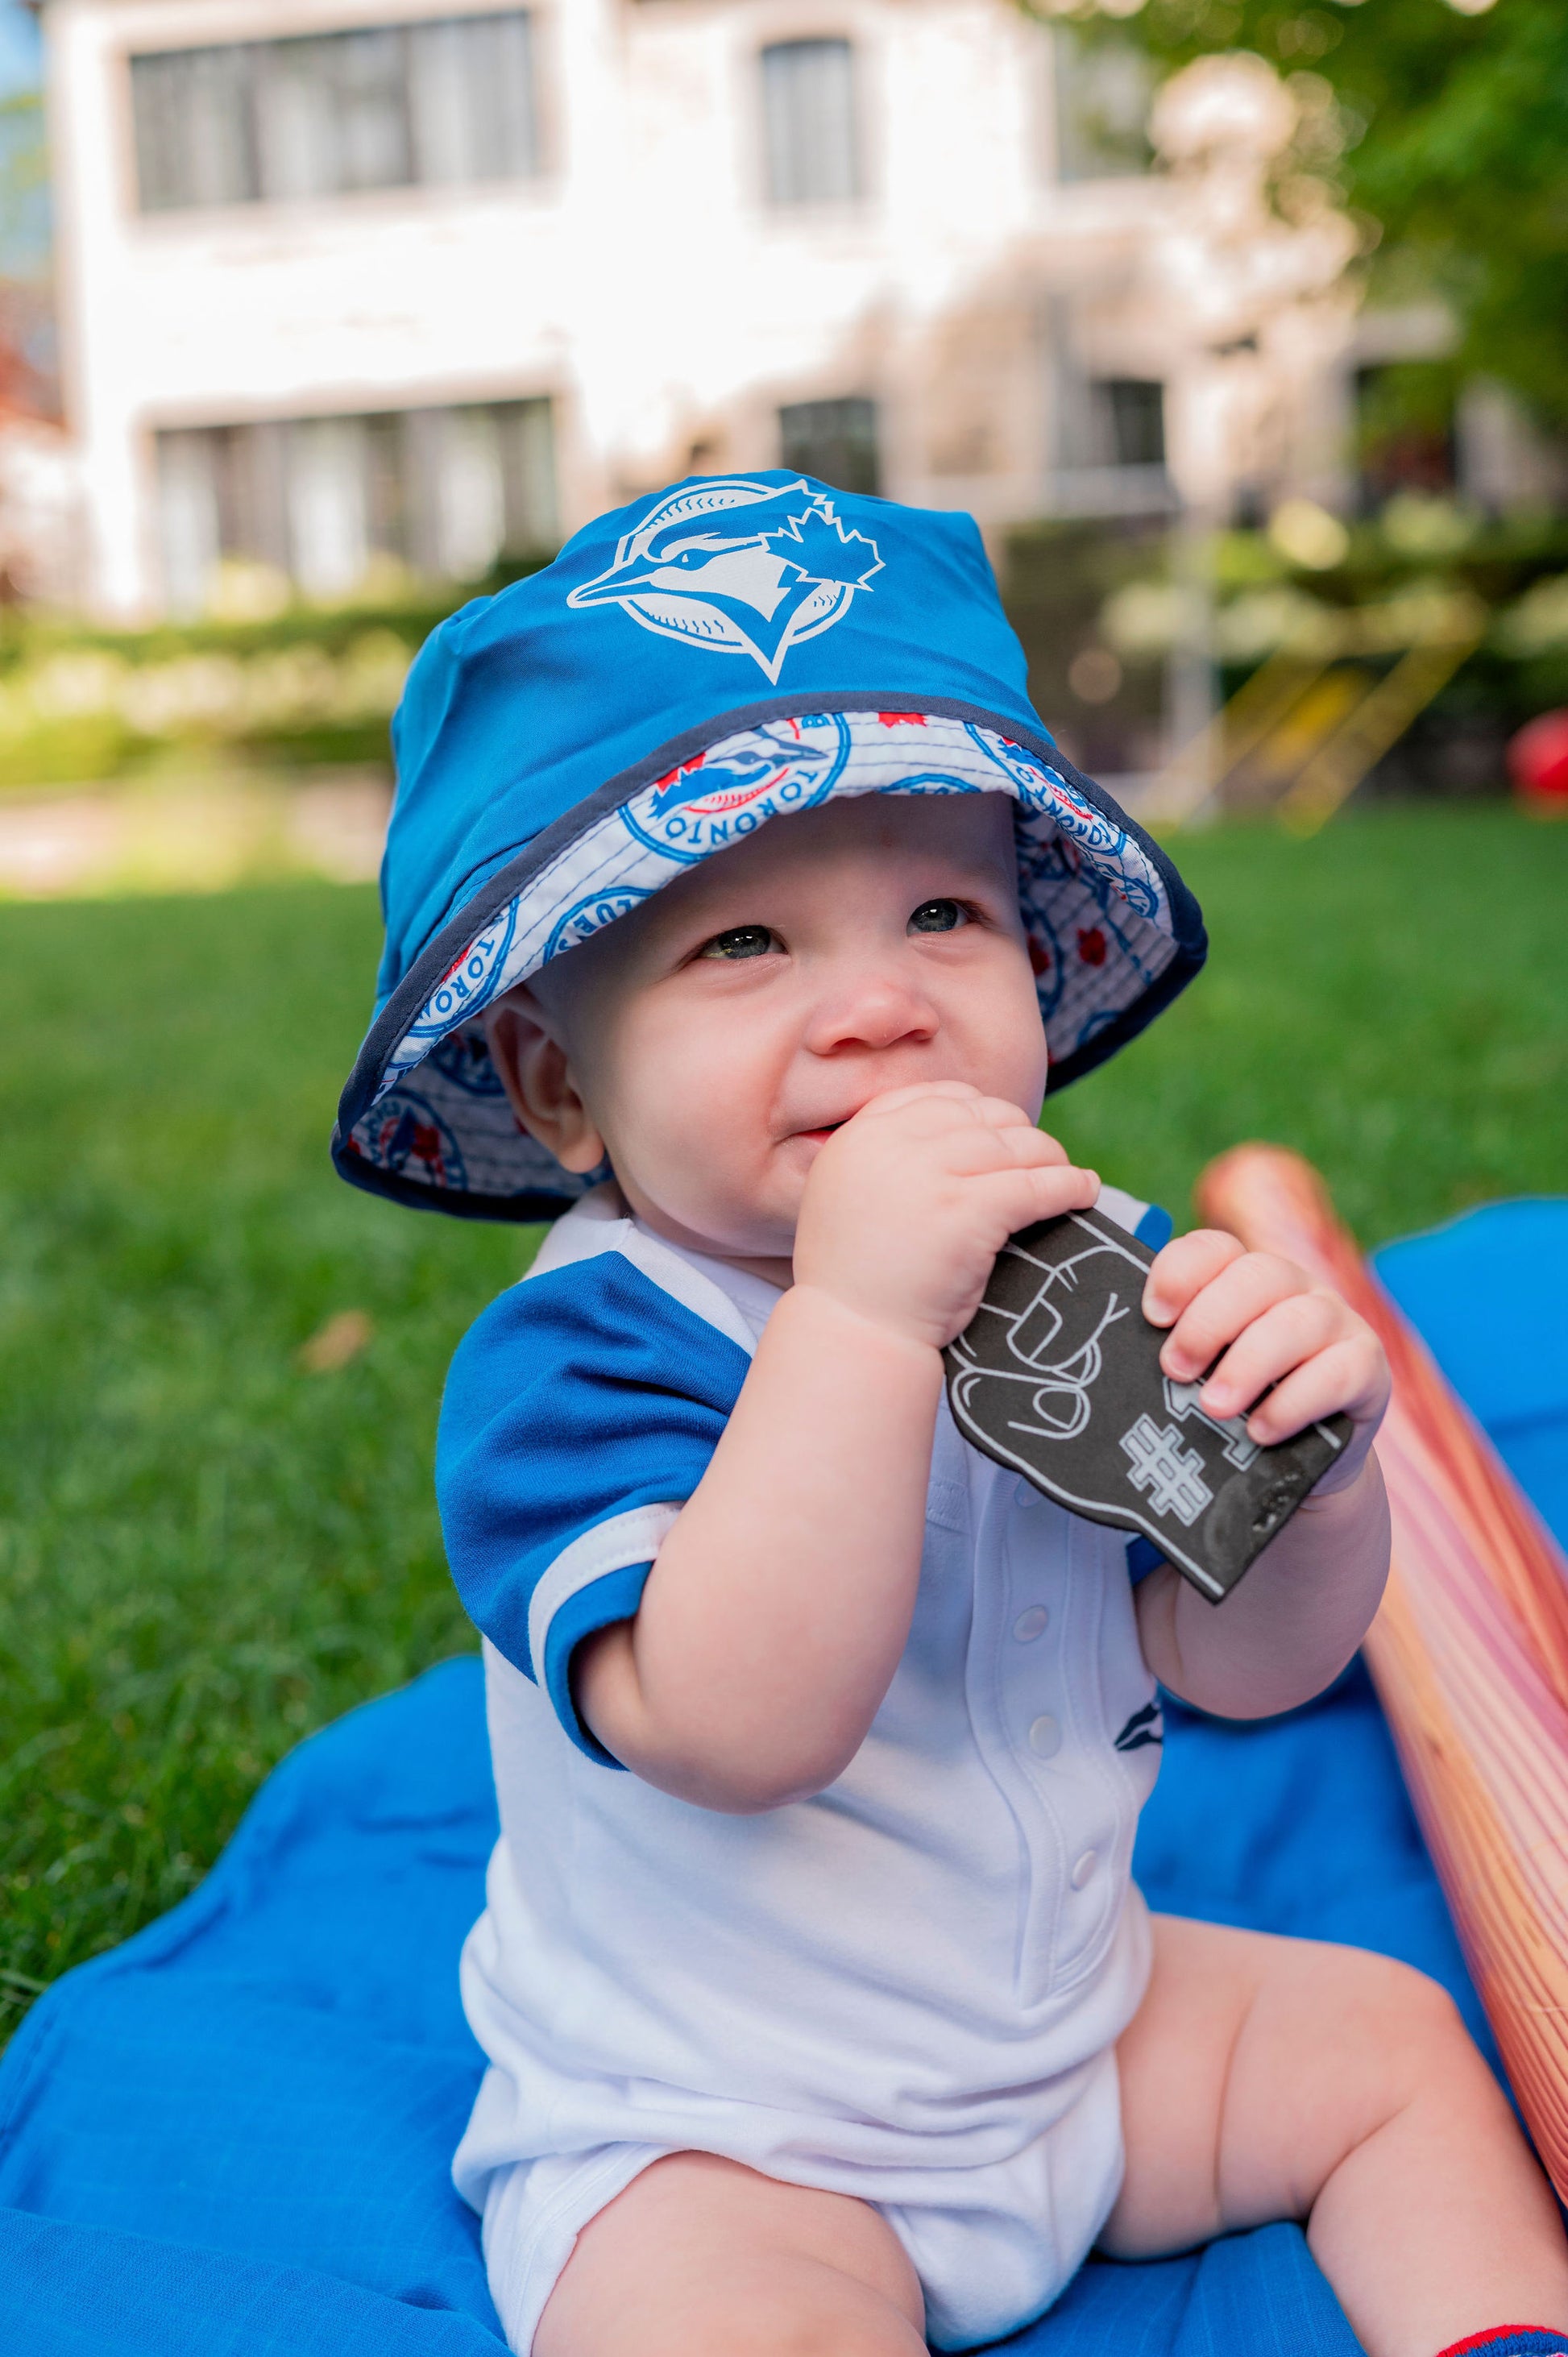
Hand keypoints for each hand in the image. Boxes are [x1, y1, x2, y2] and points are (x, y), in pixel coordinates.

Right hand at [792, 1082, 1098, 1352]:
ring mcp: (929, 1175)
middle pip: (983, 1116)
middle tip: (1040, 1161)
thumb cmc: (858, 1276)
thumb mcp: (851, 1194)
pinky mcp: (967, 1210)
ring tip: (1066, 1177)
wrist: (854, 1332)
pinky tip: (1085, 1191)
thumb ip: (889, 1157)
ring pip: (1016, 1145)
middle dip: (1021, 1135)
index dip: (982, 1111)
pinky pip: (1036, 1184)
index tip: (1004, 1131)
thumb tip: (964, 1134)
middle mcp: (891, 1144)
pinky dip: (1070, 1185)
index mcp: (862, 1136)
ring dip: (1051, 1158)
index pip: (938, 1097)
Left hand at [1142, 1230, 1389, 1493]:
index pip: (1214, 1248)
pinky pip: (1338, 1372)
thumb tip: (1119, 1360)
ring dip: (1248, 1364)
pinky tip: (1260, 1429)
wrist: (1300, 1463)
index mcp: (1244, 1277)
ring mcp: (1336, 1323)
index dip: (1180, 1273)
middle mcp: (1293, 1288)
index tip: (1153, 1316)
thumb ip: (1177, 1353)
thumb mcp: (1204, 1374)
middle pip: (1256, 1275)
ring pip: (1298, 1320)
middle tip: (1175, 1370)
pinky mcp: (1367, 1368)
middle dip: (1209, 1322)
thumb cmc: (1237, 1408)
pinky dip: (1294, 1401)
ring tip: (1213, 1407)